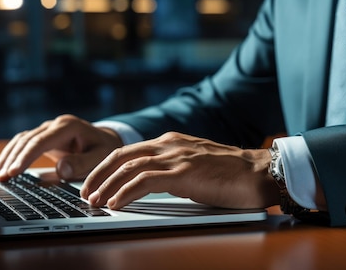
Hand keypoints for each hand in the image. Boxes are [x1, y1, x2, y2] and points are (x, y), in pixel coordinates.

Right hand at [0, 114, 122, 181]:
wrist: (106, 140)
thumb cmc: (104, 149)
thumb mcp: (100, 157)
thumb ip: (82, 163)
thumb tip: (60, 169)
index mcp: (67, 126)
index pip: (40, 141)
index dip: (26, 157)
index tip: (14, 172)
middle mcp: (54, 125)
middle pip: (26, 140)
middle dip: (11, 159)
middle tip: (0, 178)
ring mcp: (46, 130)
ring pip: (21, 141)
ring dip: (7, 158)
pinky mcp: (42, 138)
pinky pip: (22, 145)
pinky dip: (11, 156)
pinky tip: (0, 169)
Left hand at [80, 132, 279, 209]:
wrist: (260, 172)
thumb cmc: (231, 174)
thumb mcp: (195, 165)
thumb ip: (172, 169)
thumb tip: (151, 185)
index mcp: (171, 141)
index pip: (128, 150)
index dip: (107, 167)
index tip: (94, 182)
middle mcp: (170, 144)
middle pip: (121, 155)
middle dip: (98, 174)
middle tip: (85, 192)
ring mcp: (177, 157)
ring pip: (129, 168)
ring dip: (107, 186)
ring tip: (94, 201)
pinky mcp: (185, 173)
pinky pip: (146, 181)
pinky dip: (126, 192)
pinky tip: (116, 204)